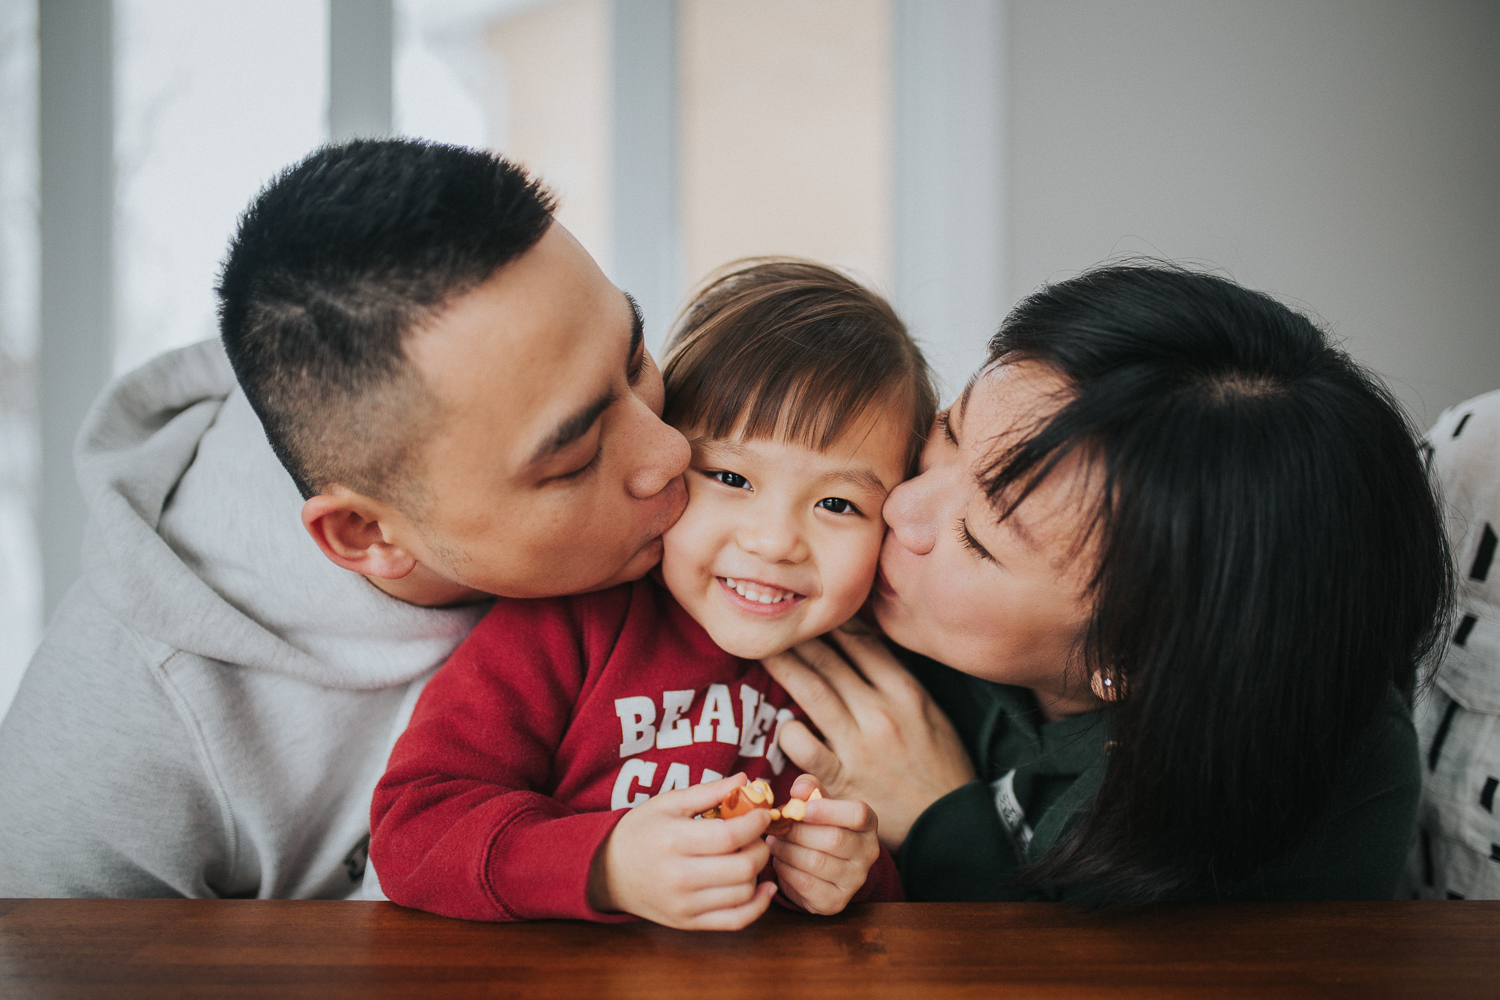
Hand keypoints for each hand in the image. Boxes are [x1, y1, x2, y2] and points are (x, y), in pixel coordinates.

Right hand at [588, 773, 777, 929]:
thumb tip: (744, 780)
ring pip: (743, 893)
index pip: (728, 837)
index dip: (755, 824)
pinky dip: (758, 906)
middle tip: (758, 835)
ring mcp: (684, 905)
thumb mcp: (668, 803)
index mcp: (673, 841)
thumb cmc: (640, 831)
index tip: (763, 813)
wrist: (608, 871)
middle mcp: (679, 878)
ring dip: (757, 872)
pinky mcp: (689, 923)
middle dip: (760, 847)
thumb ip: (708, 791)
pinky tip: (762, 886)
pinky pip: (736, 920)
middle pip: (741, 868)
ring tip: (749, 854)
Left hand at [762, 625, 975, 850]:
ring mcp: (859, 746)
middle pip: (828, 660)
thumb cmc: (940, 764)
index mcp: (906, 691)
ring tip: (763, 653)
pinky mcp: (842, 780)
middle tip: (774, 623)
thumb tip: (864, 643)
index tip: (811, 613)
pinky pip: (803, 747)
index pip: (860, 641)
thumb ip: (896, 679)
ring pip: (811, 692)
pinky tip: (784, 727)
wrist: (949, 822)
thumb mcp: (930, 711)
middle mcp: (881, 712)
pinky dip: (788, 732)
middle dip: (797, 637)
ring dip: (783, 668)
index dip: (830, 622)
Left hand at [768, 774, 880, 913]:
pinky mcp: (836, 901)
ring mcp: (855, 880)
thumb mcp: (817, 802)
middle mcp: (869, 852)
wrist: (822, 864)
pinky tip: (780, 862)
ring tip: (774, 843)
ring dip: (787, 851)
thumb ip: (809, 788)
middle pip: (833, 839)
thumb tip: (799, 791)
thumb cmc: (819, 825)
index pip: (858, 814)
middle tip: (776, 827)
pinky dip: (786, 871)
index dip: (827, 810)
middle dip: (797, 832)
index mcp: (868, 823)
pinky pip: (806, 884)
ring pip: (816, 862)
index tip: (798, 809)